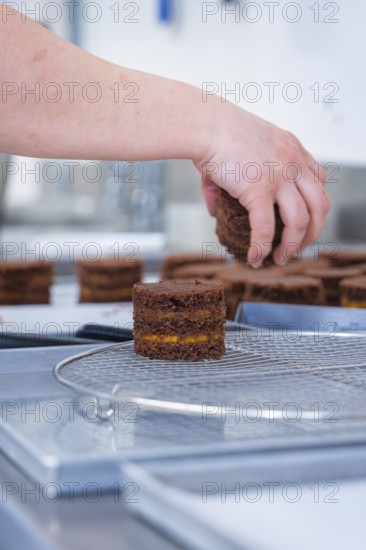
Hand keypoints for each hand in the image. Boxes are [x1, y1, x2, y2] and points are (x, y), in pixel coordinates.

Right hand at [195, 102, 329, 267]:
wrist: (204, 125)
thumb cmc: (214, 132)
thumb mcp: (234, 152)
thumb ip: (228, 183)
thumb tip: (214, 211)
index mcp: (292, 150)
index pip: (318, 182)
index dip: (314, 206)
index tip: (304, 221)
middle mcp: (293, 163)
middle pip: (320, 205)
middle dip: (313, 232)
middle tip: (298, 247)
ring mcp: (279, 177)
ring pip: (301, 221)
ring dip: (294, 245)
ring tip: (281, 259)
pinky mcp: (259, 190)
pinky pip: (266, 228)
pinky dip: (262, 247)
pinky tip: (255, 258)